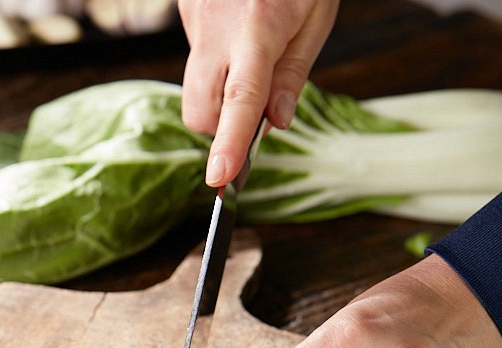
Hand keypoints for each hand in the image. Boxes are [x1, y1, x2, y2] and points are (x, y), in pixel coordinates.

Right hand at [178, 0, 339, 186]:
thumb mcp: (316, 17)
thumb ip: (293, 73)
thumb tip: (276, 123)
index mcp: (258, 30)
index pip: (240, 99)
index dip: (230, 143)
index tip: (221, 177)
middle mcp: (216, 29)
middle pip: (200, 109)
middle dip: (221, 128)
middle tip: (255, 112)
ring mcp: (194, 22)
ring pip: (196, 89)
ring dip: (222, 95)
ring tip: (252, 58)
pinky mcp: (185, 14)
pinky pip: (198, 58)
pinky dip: (218, 63)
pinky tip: (238, 31)